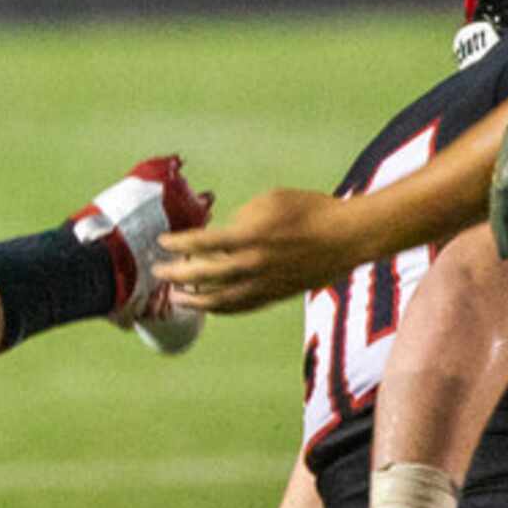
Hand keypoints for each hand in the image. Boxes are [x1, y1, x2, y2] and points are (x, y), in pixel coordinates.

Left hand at [154, 187, 358, 312]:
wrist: (347, 237)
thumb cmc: (312, 210)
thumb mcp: (272, 199)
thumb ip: (243, 217)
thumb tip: (225, 233)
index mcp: (249, 236)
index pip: (202, 243)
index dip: (178, 244)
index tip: (162, 242)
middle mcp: (252, 264)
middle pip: (203, 275)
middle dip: (176, 274)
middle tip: (159, 272)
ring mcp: (264, 284)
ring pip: (220, 300)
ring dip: (195, 299)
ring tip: (178, 297)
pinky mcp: (276, 295)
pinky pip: (242, 307)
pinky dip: (222, 308)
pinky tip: (211, 306)